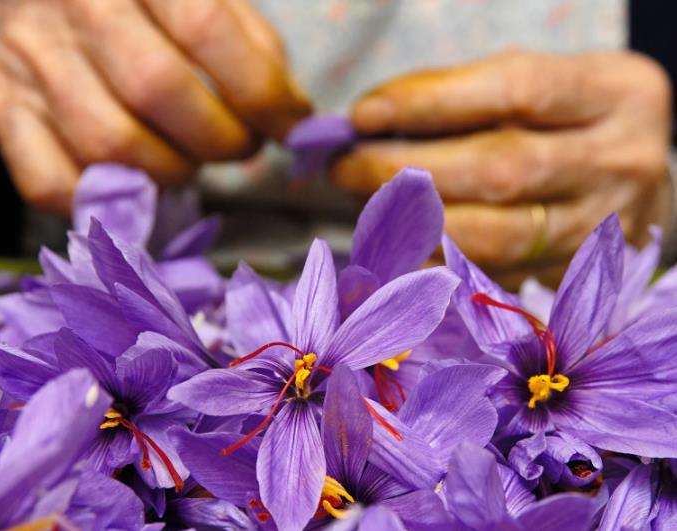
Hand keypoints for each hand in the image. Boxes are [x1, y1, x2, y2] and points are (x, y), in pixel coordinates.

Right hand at [0, 0, 310, 212]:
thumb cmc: (131, 5)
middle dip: (220, 139)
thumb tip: (290, 112)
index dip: (263, 93)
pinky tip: (133, 181)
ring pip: (111, 146)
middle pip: (158, 91)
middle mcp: (76, 6)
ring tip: (190, 158)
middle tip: (241, 145)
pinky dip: (105, 199)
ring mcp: (30, 60)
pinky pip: (52, 183)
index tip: (291, 126)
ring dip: (172, 172)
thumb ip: (249, 43)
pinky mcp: (1, 109)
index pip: (206, 29)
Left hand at [332, 50, 671, 277]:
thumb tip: (371, 122)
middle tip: (348, 167)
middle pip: (500, 168)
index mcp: (615, 93)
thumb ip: (462, 97)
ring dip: (415, 225)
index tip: (363, 115)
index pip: (512, 92)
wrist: (631, 177)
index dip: (428, 104)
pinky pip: (494, 275)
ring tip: (367, 207)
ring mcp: (601, 228)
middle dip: (408, 170)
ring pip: (497, 235)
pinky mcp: (576, 274)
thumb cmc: (567, 121)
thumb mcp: (535, 86)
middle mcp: (620, 162)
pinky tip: (400, 247)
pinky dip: (437, 262)